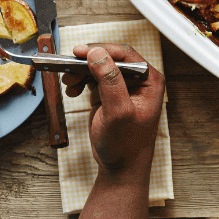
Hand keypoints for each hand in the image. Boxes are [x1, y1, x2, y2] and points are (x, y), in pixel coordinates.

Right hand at [62, 43, 164, 178]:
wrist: (120, 168)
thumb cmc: (126, 145)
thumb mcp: (118, 112)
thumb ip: (110, 82)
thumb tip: (98, 55)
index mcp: (149, 80)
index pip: (125, 55)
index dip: (102, 50)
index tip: (80, 52)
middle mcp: (139, 81)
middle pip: (110, 59)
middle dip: (88, 62)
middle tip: (69, 67)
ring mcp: (123, 88)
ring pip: (99, 68)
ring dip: (82, 72)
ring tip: (69, 82)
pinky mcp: (110, 96)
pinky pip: (93, 80)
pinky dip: (81, 82)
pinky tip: (73, 90)